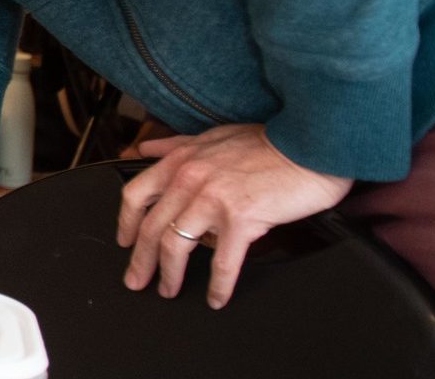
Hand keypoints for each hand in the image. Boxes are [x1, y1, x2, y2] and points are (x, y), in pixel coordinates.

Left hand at [116, 123, 351, 307]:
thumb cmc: (268, 143)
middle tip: (136, 280)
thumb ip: (176, 145)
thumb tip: (146, 151)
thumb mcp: (212, 136)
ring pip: (177, 245)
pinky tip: (216, 298)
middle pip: (152, 227)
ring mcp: (214, 199)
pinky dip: (217, 285)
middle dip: (141, 260)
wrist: (309, 147)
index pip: (136, 195)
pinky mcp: (242, 219)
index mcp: (181, 161)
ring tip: (168, 290)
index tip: (125, 242)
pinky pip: (223, 262)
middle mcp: (190, 179)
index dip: (126, 223)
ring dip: (169, 274)